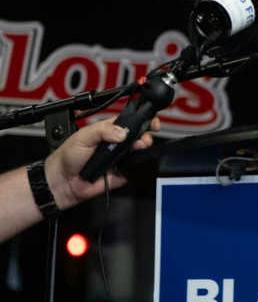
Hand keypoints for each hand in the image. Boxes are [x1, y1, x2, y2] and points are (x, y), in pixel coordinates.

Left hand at [43, 116, 160, 209]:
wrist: (62, 182)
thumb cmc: (68, 156)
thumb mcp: (84, 136)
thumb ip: (103, 130)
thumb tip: (123, 133)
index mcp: (109, 131)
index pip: (130, 122)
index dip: (143, 120)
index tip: (151, 122)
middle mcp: (116, 144)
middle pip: (139, 136)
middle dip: (146, 135)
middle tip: (143, 139)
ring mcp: (119, 159)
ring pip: (139, 152)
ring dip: (142, 148)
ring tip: (139, 148)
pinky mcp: (121, 174)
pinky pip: (133, 170)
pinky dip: (135, 167)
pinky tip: (129, 164)